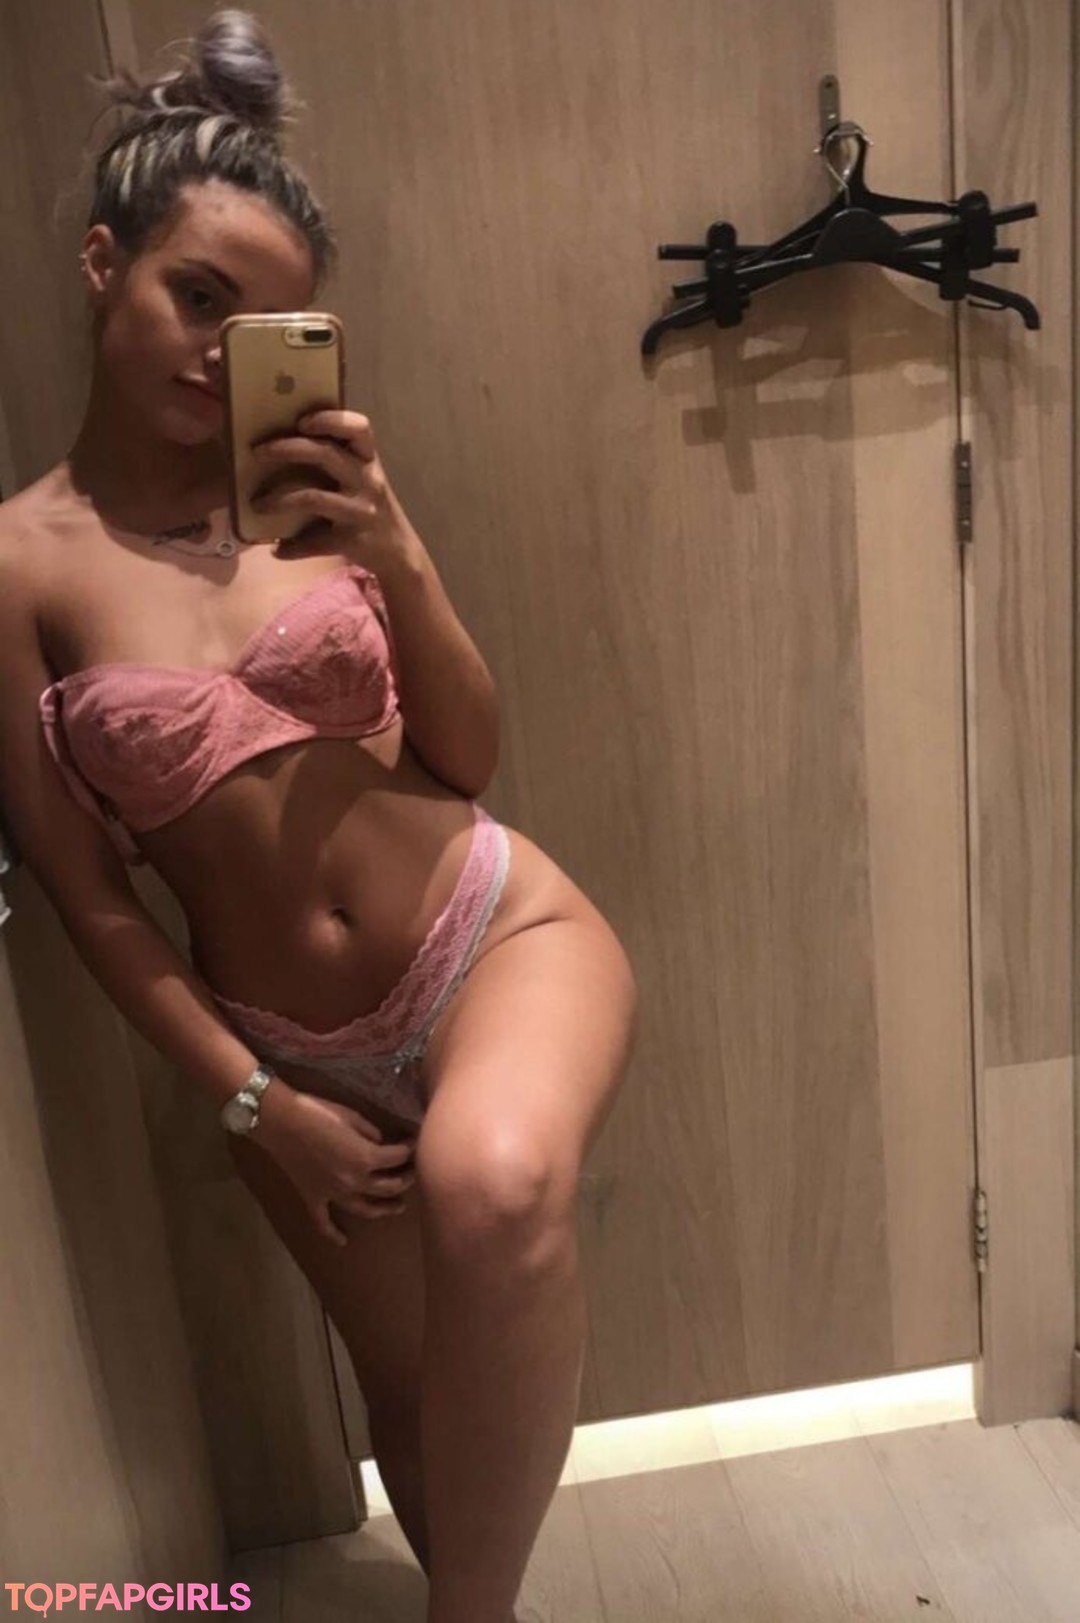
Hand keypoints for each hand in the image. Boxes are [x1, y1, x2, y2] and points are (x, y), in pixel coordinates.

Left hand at [249, 407, 409, 568]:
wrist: (400, 552)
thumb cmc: (371, 508)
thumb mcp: (363, 478)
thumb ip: (338, 461)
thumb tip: (283, 445)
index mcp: (368, 461)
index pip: (358, 428)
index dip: (330, 419)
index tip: (300, 421)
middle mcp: (367, 481)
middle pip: (325, 455)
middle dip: (286, 449)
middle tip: (257, 452)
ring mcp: (360, 512)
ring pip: (312, 498)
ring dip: (278, 500)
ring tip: (256, 504)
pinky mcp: (352, 540)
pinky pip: (315, 542)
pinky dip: (292, 547)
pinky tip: (278, 550)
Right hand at [258, 1088, 418, 1244]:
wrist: (280, 1121)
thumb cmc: (318, 1112)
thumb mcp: (352, 1116)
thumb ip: (371, 1133)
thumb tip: (381, 1143)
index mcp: (366, 1158)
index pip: (398, 1157)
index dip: (410, 1148)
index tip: (414, 1142)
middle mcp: (354, 1181)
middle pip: (389, 1186)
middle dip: (405, 1179)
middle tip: (412, 1171)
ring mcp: (333, 1194)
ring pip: (365, 1209)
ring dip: (385, 1209)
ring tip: (399, 1206)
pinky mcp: (314, 1198)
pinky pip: (324, 1222)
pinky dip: (333, 1234)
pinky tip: (344, 1241)